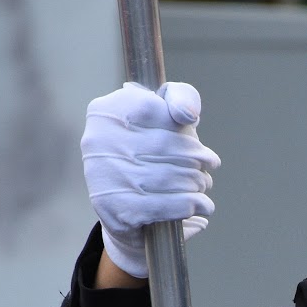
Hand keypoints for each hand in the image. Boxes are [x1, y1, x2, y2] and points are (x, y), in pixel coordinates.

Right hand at [82, 81, 218, 280]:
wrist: (117, 202)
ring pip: (172, 176)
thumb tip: (188, 114)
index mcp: (107, 110)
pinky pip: (168, 204)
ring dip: (197, 183)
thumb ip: (180, 97)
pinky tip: (203, 205)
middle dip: (196, 161)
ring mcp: (106, 176)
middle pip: (170, 147)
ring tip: (202, 184)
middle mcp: (99, 140)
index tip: (199, 148)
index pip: (160, 112)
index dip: (188, 134)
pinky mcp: (118, 208)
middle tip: (206, 169)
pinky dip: (193, 205)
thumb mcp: (160, 112)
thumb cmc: (144, 149)